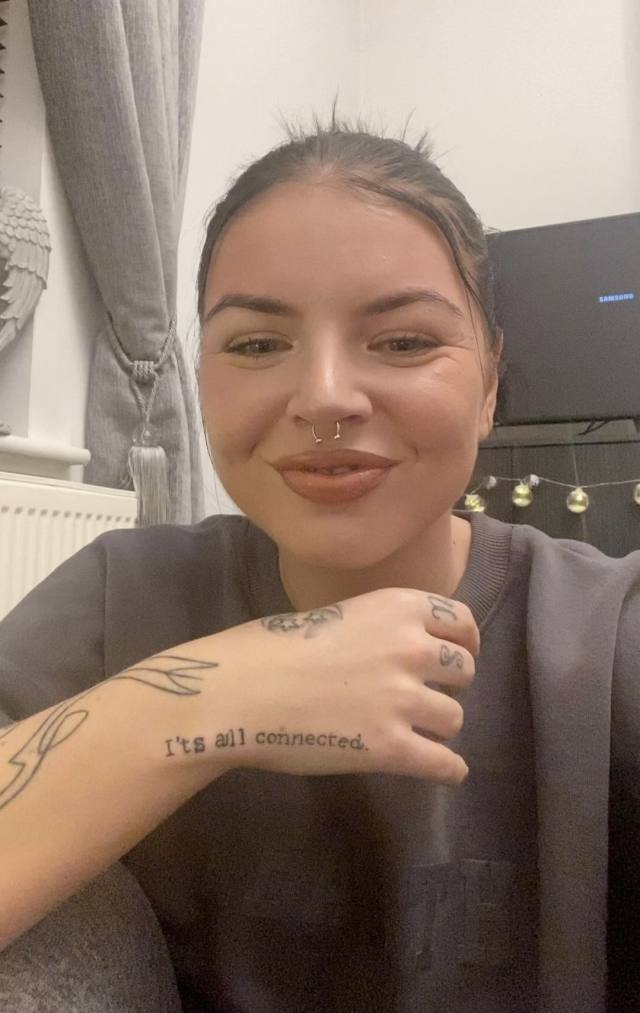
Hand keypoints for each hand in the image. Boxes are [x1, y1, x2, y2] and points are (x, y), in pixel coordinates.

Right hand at [172, 586, 477, 784]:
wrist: (242, 691)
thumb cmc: (273, 648)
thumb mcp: (339, 614)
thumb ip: (379, 629)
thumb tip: (402, 651)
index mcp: (398, 607)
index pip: (461, 622)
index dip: (464, 642)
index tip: (457, 655)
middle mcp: (412, 648)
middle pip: (464, 670)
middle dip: (448, 684)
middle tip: (423, 696)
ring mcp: (404, 699)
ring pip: (455, 718)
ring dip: (438, 726)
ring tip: (416, 732)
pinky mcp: (392, 747)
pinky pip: (445, 764)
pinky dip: (448, 770)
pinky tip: (443, 771)